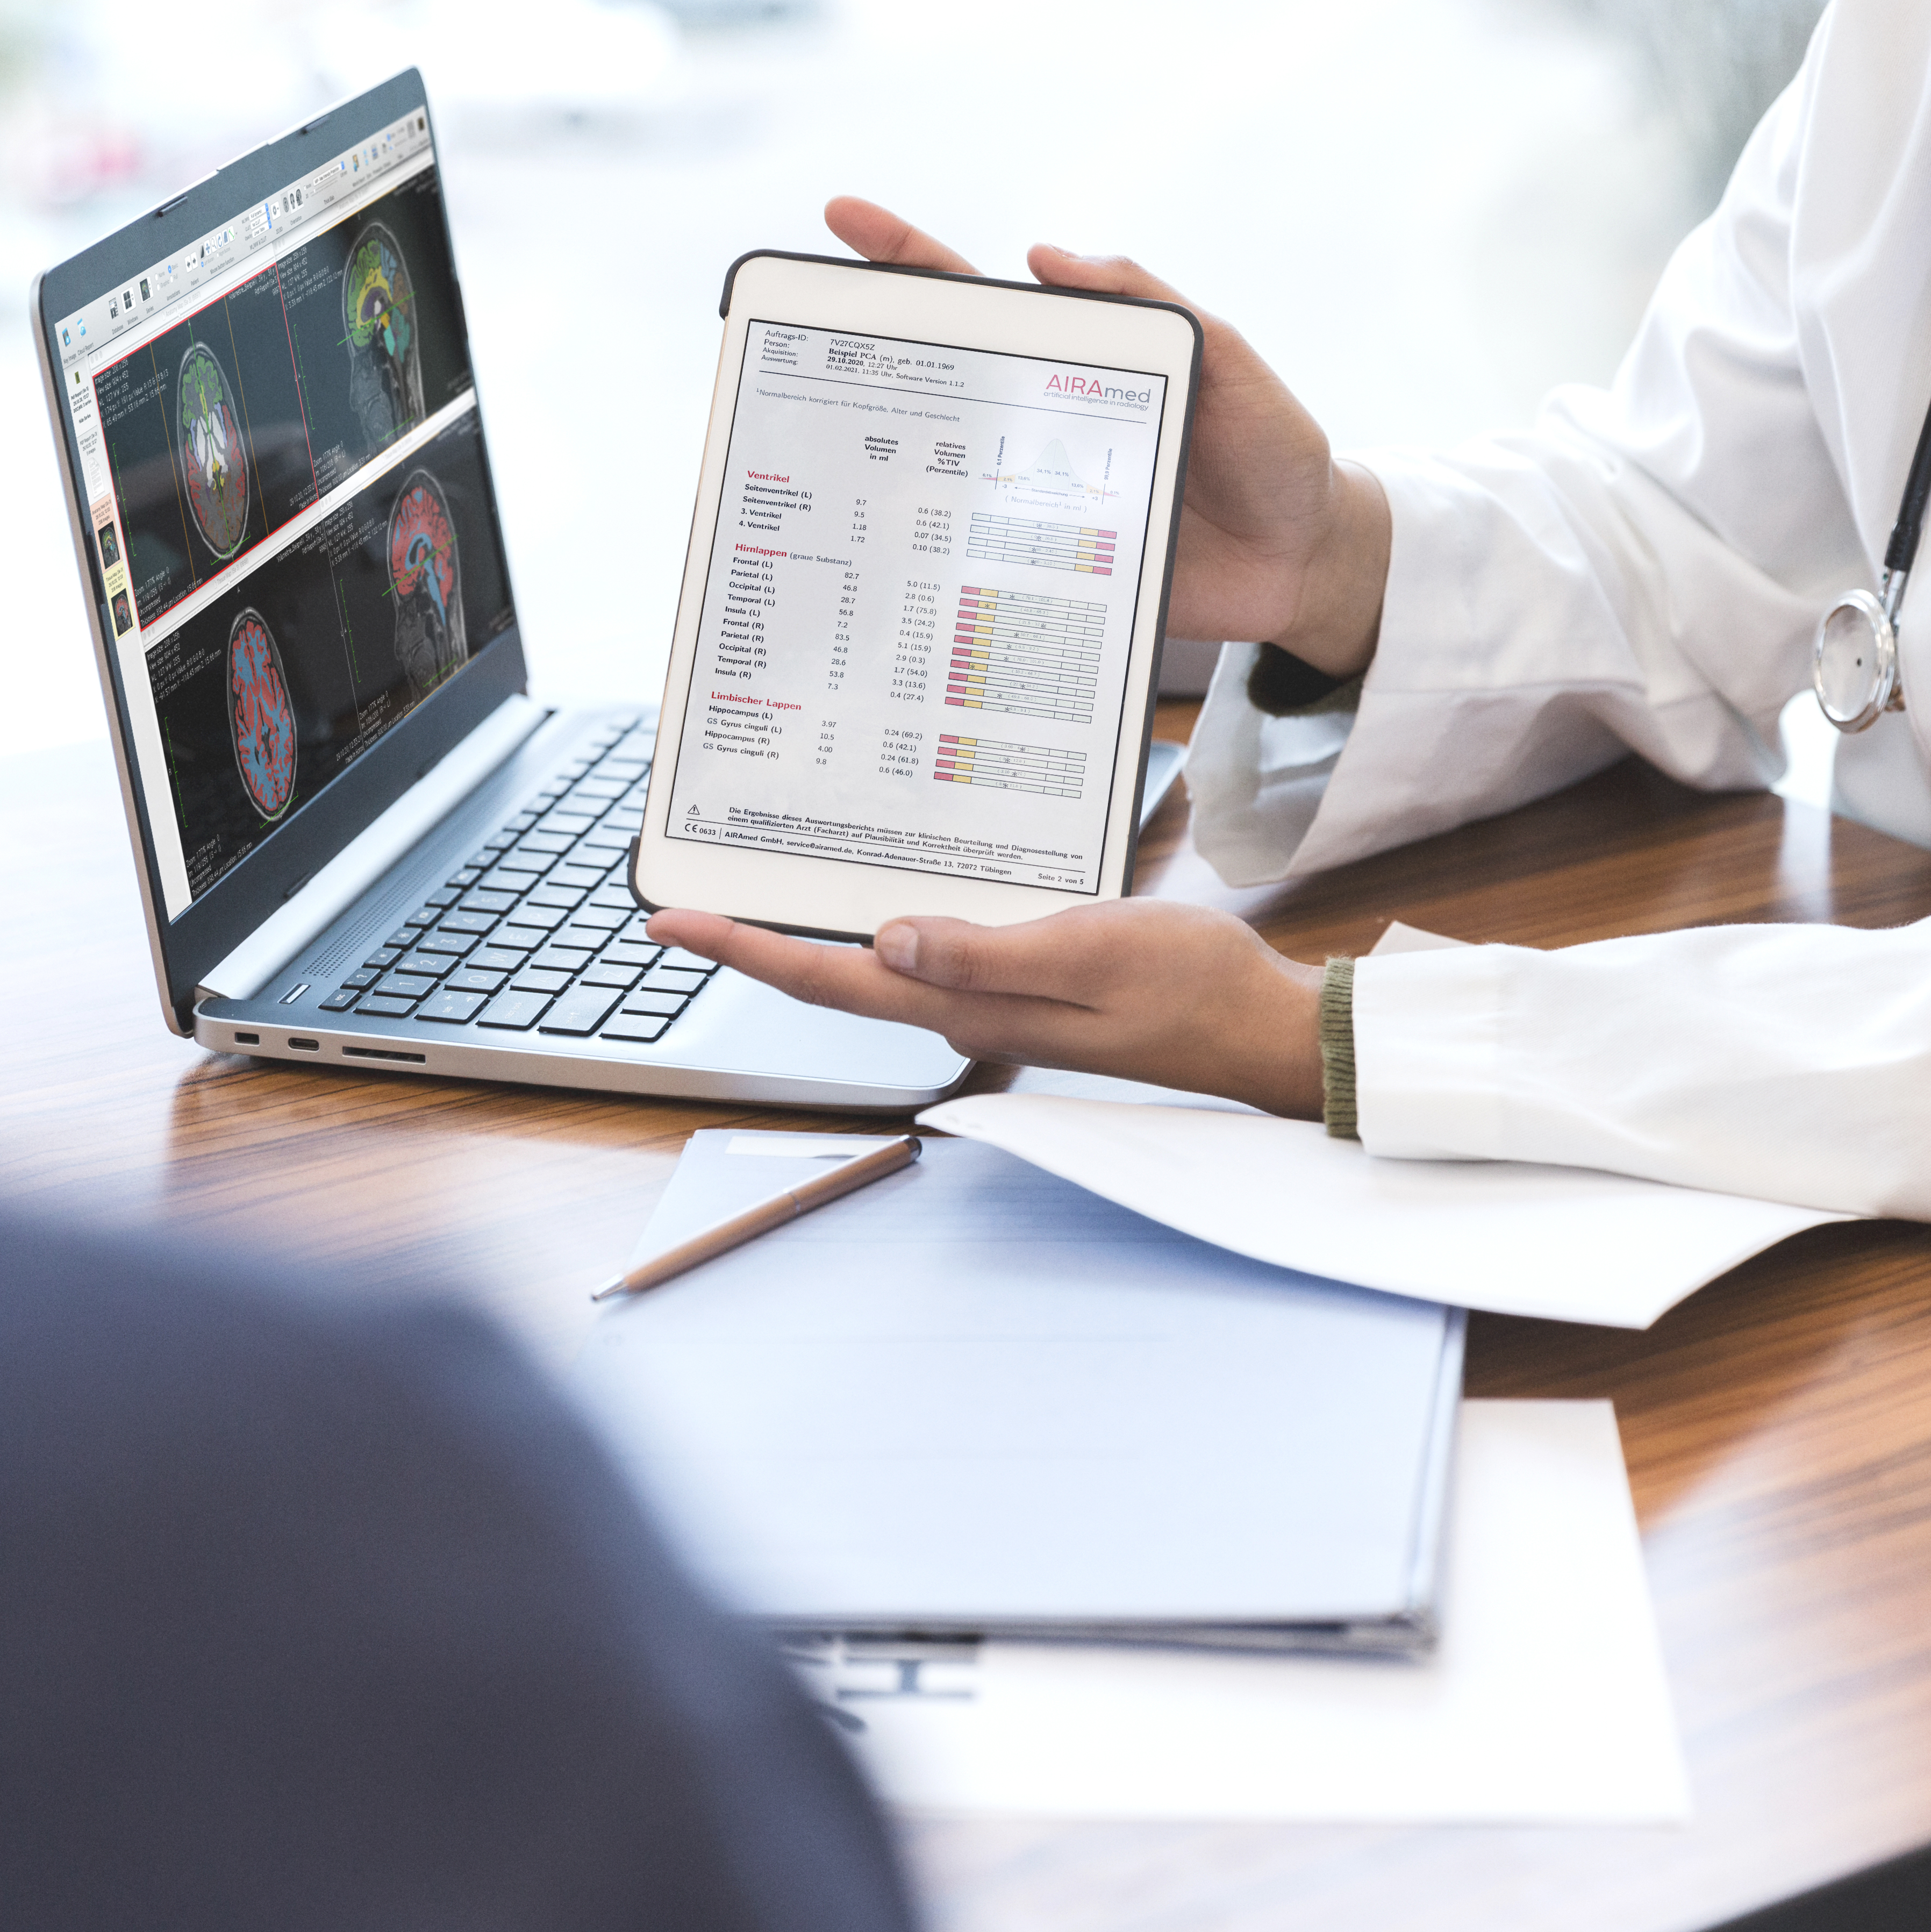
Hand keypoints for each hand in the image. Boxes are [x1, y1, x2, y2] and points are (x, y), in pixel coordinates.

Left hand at [648, 898, 1328, 1118]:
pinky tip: (872, 907)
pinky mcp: (1021, 992)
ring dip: (809, 942)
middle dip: (753, 946)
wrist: (1261, 1029)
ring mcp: (993, 1007)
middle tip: (680, 908)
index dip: (744, 951)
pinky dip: (880, 932)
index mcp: (971, 1007)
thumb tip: (887, 943)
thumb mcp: (1091, 949)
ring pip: (875, 974)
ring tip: (749, 902)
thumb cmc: (1193, 987)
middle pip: (835, 982)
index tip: (669, 924)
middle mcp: (967, 1014)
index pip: (831, 982)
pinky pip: (928, 962)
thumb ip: (987, 953)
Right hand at [823, 197, 1391, 677]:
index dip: (912, 261)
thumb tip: (1049, 257)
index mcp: (1077, 366)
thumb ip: (1155, 306)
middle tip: (796, 318)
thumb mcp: (1231, 362)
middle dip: (862, 346)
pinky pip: (983, 562)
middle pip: (938, 379)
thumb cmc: (1276, 452)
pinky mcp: (1051, 570)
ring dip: (883, 460)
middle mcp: (1042, 428)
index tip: (844, 219)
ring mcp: (1038, 501)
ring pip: (942, 474)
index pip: (983, 303)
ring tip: (822, 436)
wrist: (1309, 564)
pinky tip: (892, 551)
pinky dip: (938, 557)